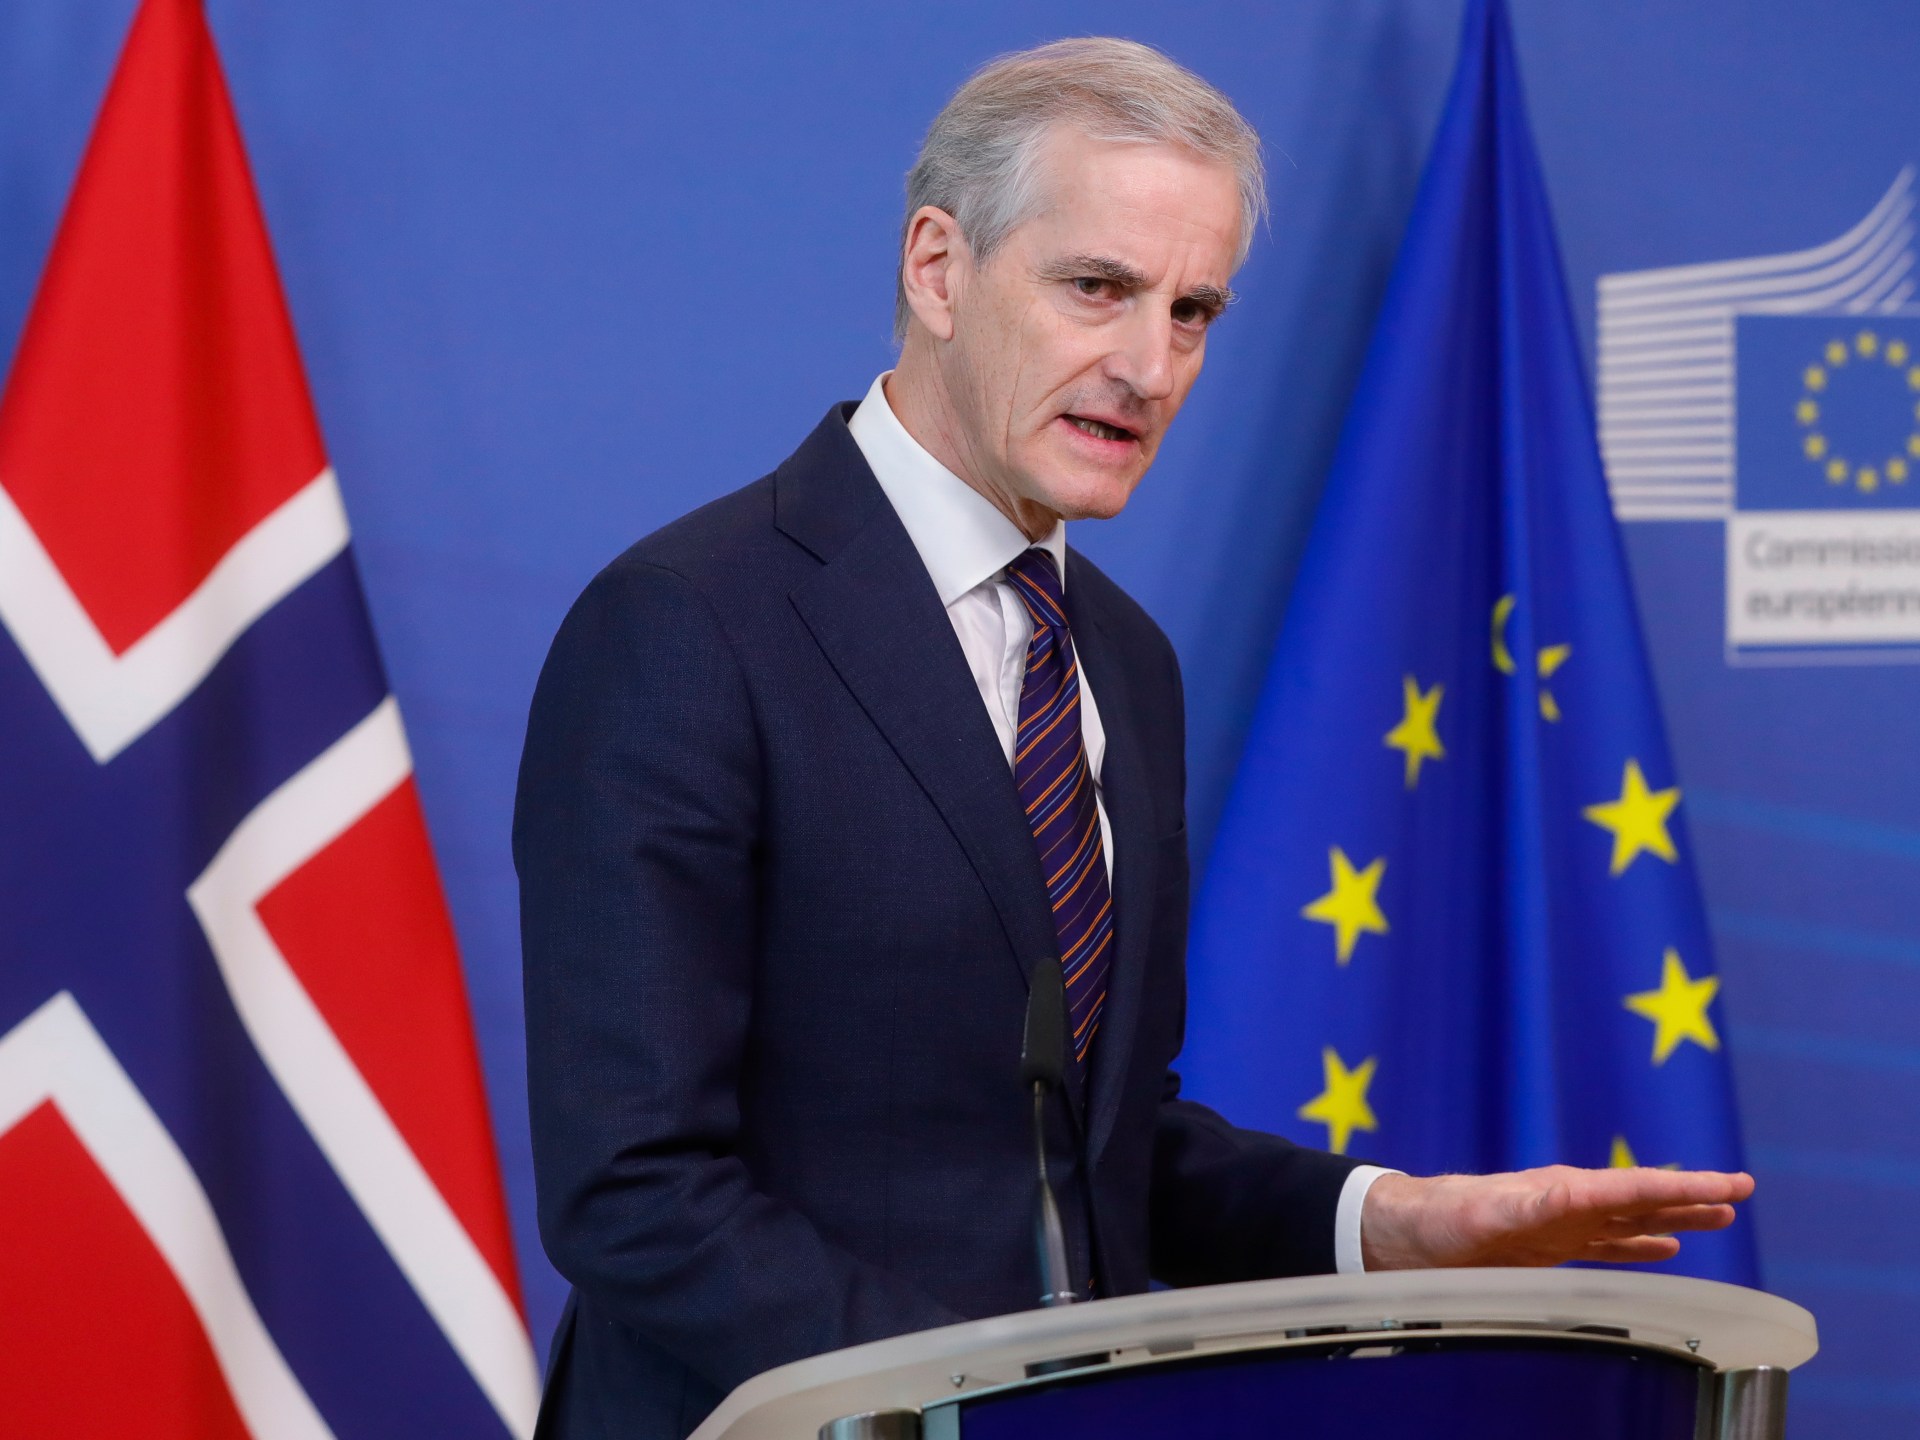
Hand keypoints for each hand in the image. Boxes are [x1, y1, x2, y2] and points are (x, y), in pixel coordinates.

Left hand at [1359, 1165, 1753, 1270]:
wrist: (1405, 1233)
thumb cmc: (1440, 1221)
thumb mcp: (1482, 1217)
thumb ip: (1526, 1207)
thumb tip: (1571, 1194)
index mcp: (1561, 1192)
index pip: (1636, 1188)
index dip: (1686, 1187)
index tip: (1732, 1185)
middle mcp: (1569, 1202)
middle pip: (1643, 1196)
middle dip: (1694, 1193)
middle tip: (1744, 1189)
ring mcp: (1563, 1224)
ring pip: (1634, 1218)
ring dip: (1678, 1215)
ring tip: (1724, 1215)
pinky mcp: (1550, 1247)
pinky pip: (1608, 1245)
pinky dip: (1640, 1244)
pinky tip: (1668, 1246)